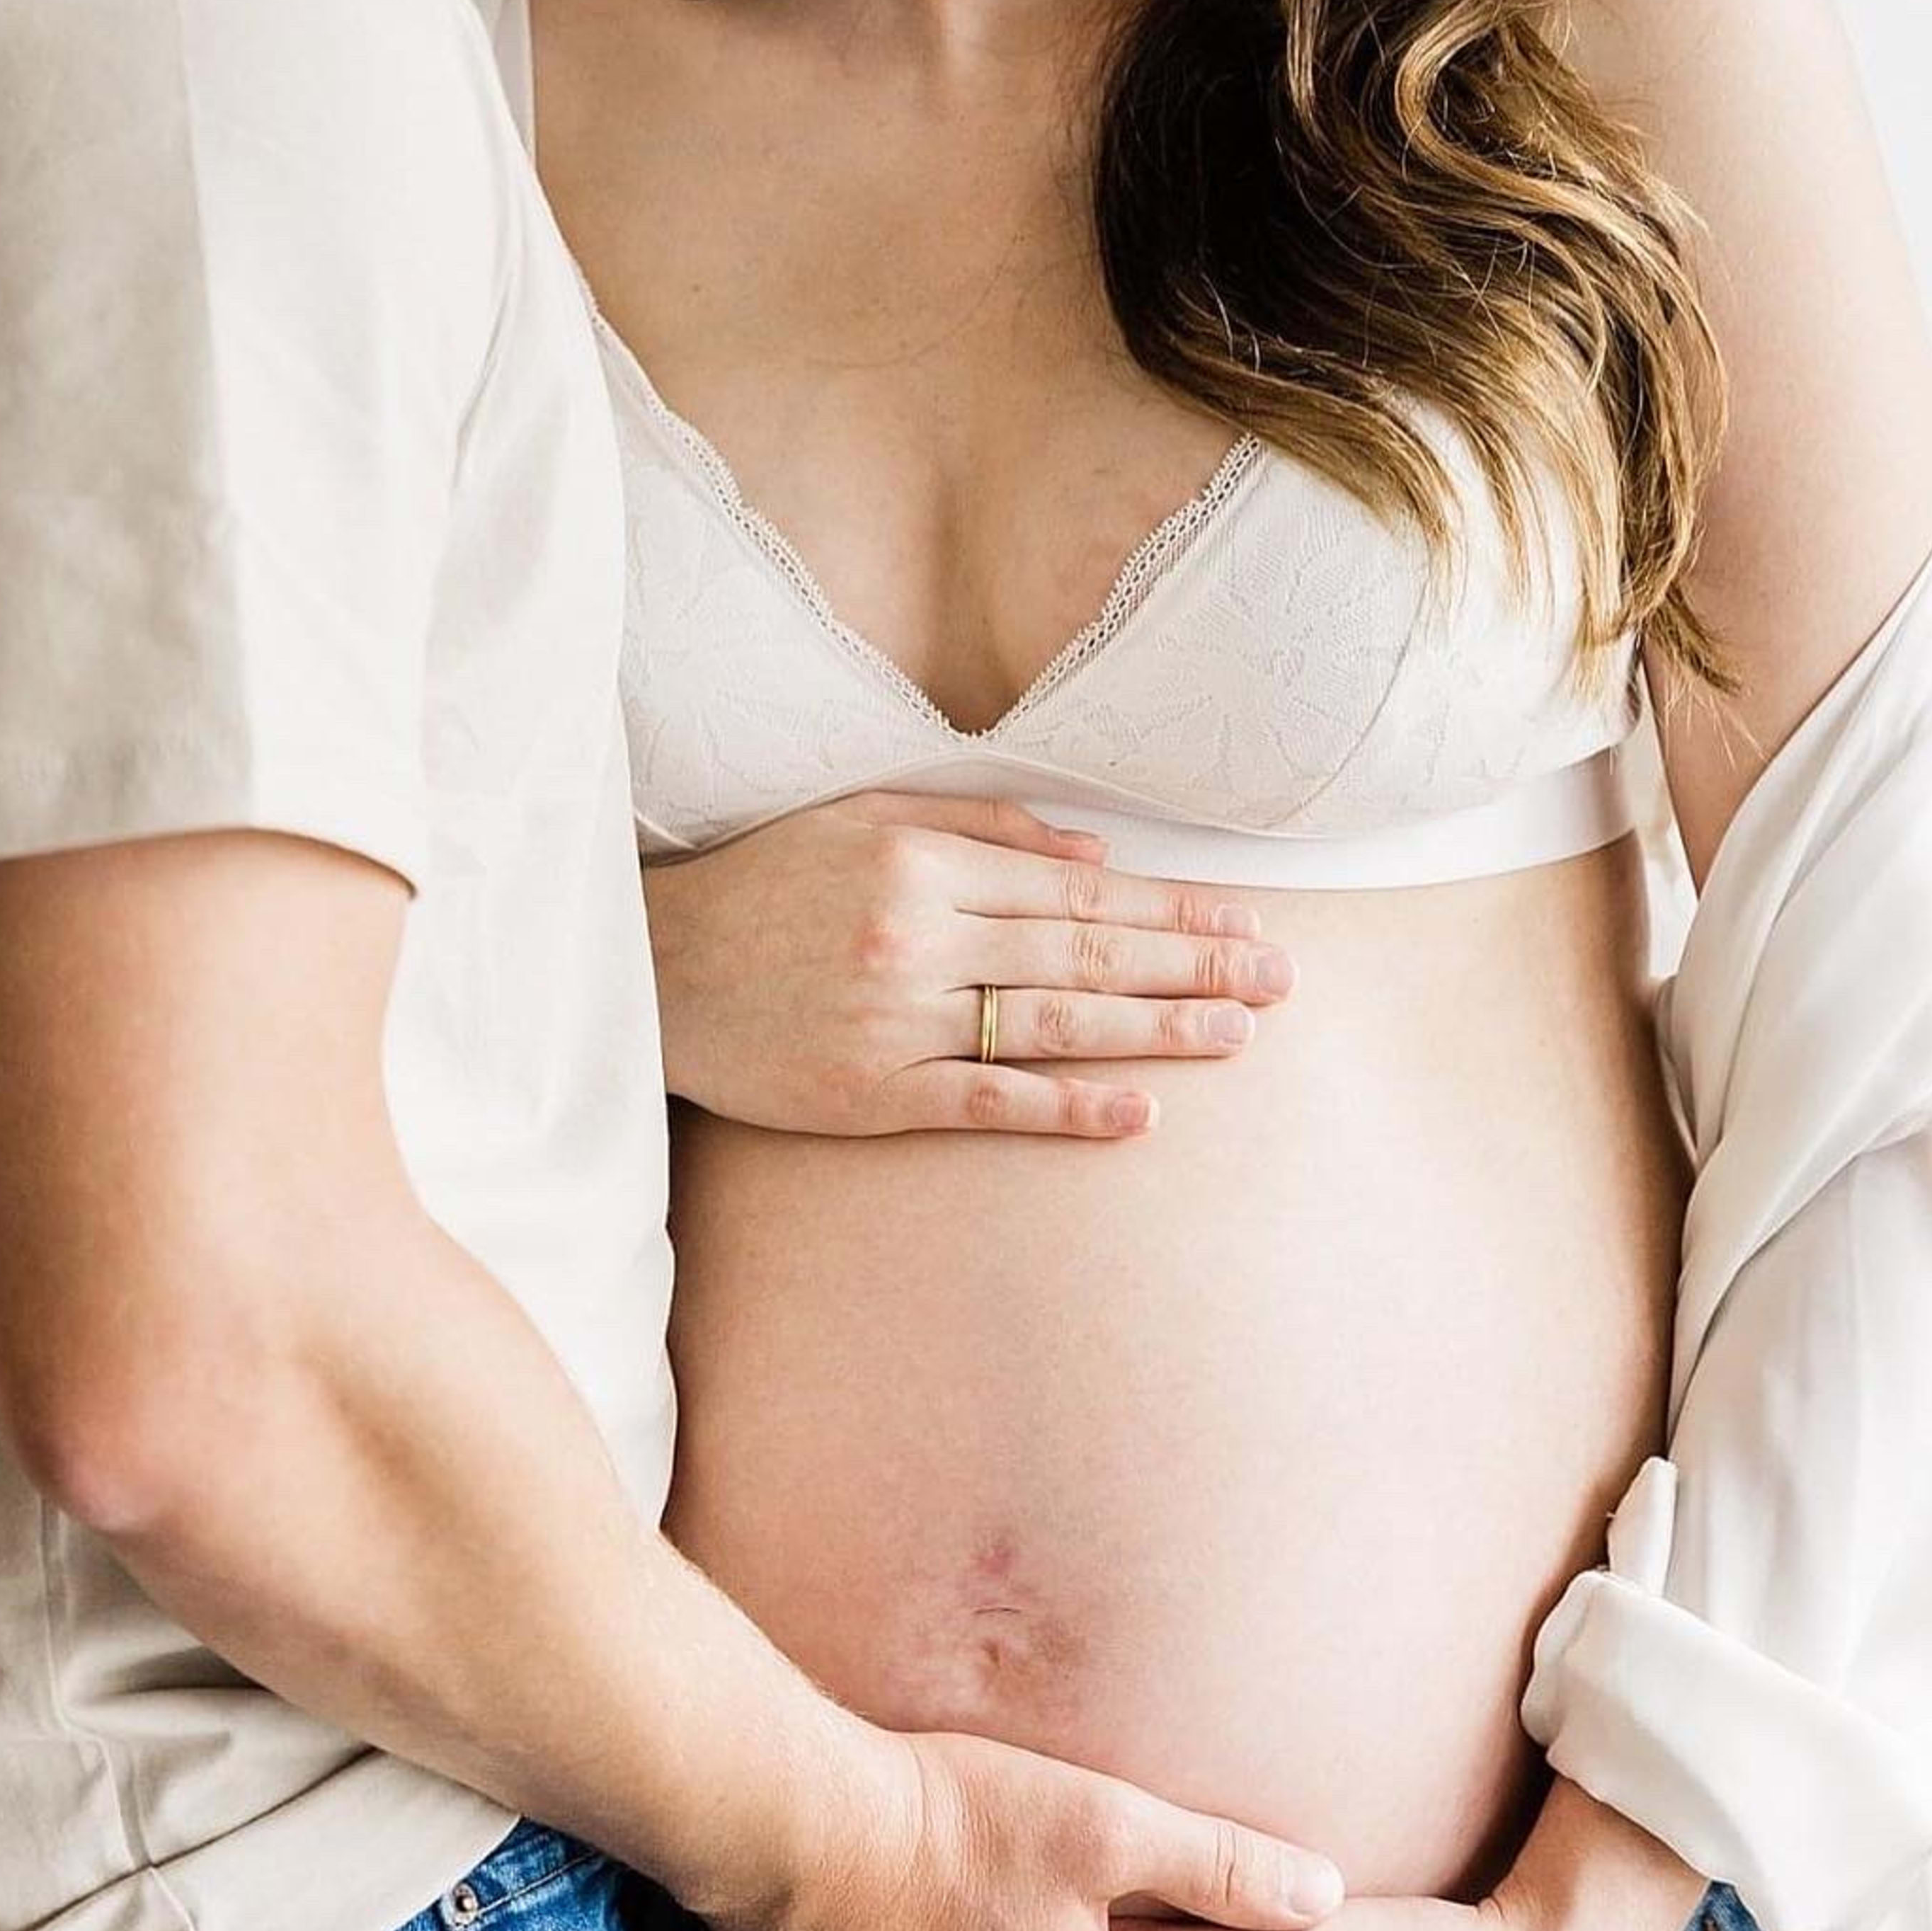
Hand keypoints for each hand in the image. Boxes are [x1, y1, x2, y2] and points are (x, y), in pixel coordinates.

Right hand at [644, 789, 1293, 1140]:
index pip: (1077, 888)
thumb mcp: (860, 818)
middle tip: (1280, 975)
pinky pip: (990, 1100)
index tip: (1244, 916)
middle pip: (1085, 950)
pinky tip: (1140, 1112)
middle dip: (1192, 961)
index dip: (1168, 903)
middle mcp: (919, 937)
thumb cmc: (762, 884)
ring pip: (1055, 1021)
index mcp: (921, 863)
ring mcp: (899, 1019)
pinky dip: (1069, 1108)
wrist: (651, 971)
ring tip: (1239, 1029)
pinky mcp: (874, 1092)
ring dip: (1157, 1026)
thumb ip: (978, 827)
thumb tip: (1091, 853)